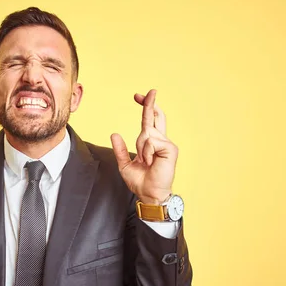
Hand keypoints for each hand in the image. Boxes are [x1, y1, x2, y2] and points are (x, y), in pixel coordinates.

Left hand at [111, 89, 177, 203]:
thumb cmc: (140, 182)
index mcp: (151, 143)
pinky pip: (151, 142)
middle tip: (151, 91)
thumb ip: (120, 149)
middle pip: (156, 116)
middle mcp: (160, 140)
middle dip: (150, 103)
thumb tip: (114, 134)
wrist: (149, 194)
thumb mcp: (125, 164)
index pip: (150, 120)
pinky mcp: (170, 149)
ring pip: (146, 134)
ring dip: (141, 148)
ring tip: (146, 162)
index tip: (138, 96)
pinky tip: (151, 162)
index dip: (146, 107)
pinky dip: (146, 153)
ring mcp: (166, 143)